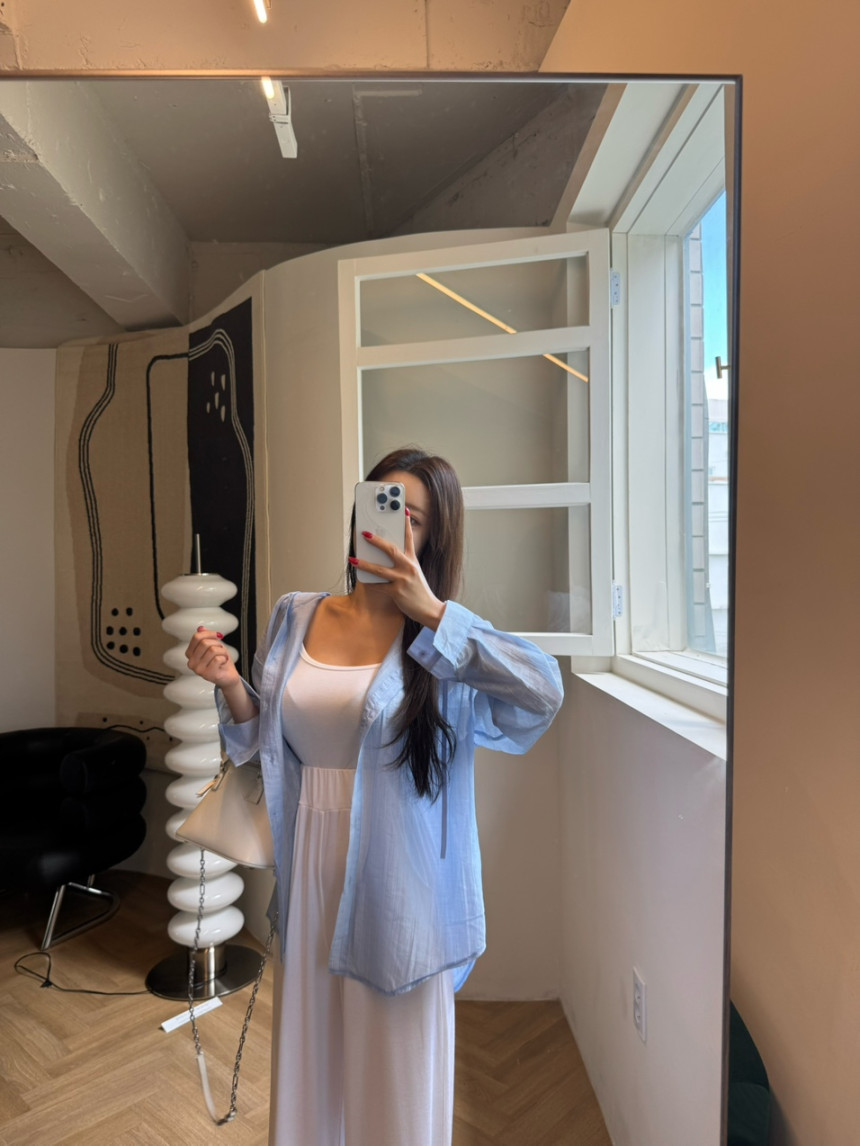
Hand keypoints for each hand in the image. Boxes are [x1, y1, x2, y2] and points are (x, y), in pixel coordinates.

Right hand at [185, 627, 240, 688]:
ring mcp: (198, 670)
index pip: (196, 637)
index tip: (218, 635)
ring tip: (222, 657)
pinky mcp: (207, 675)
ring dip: (222, 652)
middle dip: (217, 644)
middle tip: (221, 650)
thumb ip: (206, 637)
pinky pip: (217, 659)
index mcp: (190, 654)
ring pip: (212, 650)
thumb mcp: (213, 645)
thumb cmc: (220, 660)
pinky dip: (224, 659)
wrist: (228, 675)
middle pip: (204, 643)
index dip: (210, 633)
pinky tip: (223, 663)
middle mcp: (191, 663)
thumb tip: (200, 628)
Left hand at [351, 512, 446, 629]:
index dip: (406, 524)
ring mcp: (402, 579)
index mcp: (413, 561)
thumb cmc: (419, 591)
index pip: (409, 539)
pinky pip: (379, 586)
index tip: (402, 511)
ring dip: (364, 564)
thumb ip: (403, 564)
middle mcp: (408, 567)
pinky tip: (362, 580)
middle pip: (391, 550)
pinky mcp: (397, 592)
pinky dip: (370, 583)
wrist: (429, 609)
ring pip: (379, 569)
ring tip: (353, 559)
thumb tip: (384, 557)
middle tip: (365, 534)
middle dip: (376, 541)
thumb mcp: (415, 573)